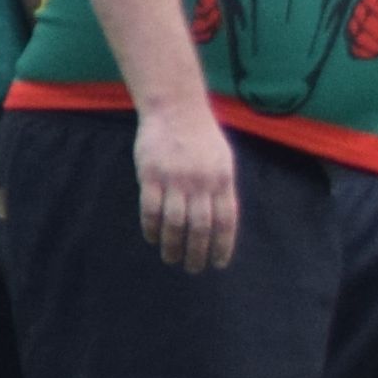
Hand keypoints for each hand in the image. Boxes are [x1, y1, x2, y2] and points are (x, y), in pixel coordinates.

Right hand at [134, 101, 239, 272]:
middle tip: (193, 268)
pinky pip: (150, 210)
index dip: (223, 245)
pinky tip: (153, 238)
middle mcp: (200, 182)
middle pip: (200, 228)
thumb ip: (222, 189)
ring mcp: (175, 179)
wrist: (175, 109)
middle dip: (197, 253)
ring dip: (173, 246)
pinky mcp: (151, 176)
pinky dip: (152, 229)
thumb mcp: (223, 160)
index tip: (218, 263)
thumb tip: (223, 222)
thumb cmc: (202, 136)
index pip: (226, 221)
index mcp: (222, 180)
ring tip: (171, 258)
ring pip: (174, 223)